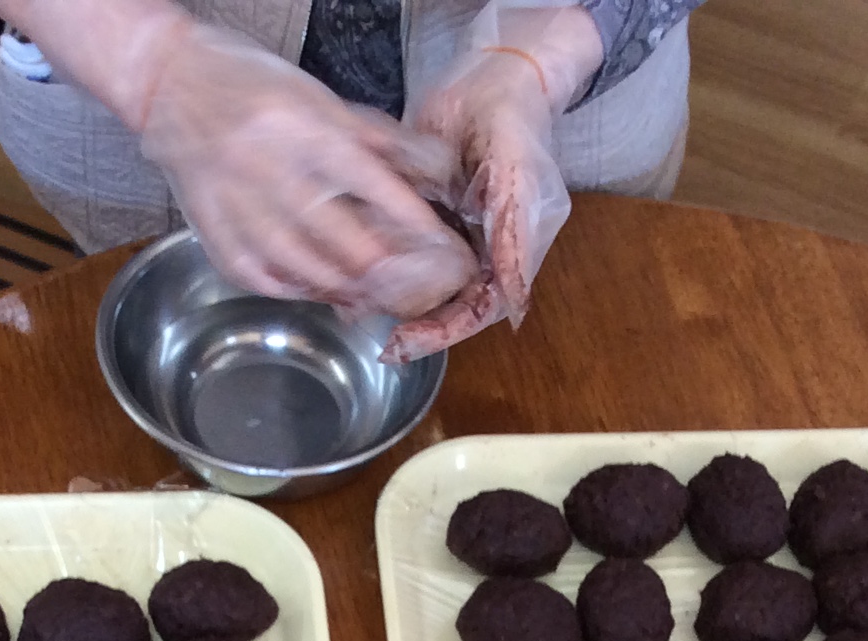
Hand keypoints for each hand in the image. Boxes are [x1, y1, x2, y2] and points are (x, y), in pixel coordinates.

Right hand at [135, 19, 472, 311]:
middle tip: (412, 285)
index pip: (374, 185)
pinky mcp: (214, 232)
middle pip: (344, 239)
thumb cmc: (249, 84)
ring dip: (345, 288)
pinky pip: (263, 277)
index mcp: (307, 129)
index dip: (412, 222)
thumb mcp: (318, 97)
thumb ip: (375, 139)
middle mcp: (273, 170)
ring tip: (370, 294)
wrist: (168, 83)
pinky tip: (317, 289)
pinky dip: (296, 289)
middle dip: (385, 270)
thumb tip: (431, 170)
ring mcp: (239, 206)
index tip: (440, 246)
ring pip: (305, 267)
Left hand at [383, 9, 598, 363]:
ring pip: (417, 275)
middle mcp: (478, 247)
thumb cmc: (518, 120)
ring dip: (388, 291)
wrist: (493, 72)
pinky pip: (397, 239)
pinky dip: (375, 251)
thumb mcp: (519, 178)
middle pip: (445, 300)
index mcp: (508, 251)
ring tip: (354, 303)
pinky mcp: (421, 205)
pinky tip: (347, 262)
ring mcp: (449, 228)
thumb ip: (516, 239)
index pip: (477, 308)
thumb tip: (513, 302)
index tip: (407, 342)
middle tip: (377, 333)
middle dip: (412, 320)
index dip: (444, 330)